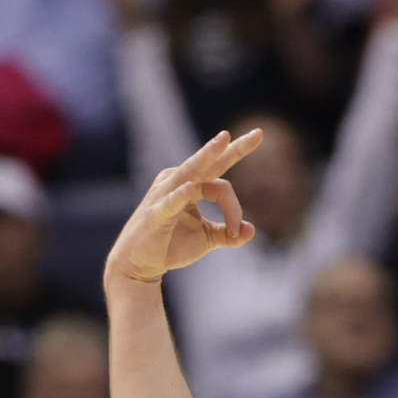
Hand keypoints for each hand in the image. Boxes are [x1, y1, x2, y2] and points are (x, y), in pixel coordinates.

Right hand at [106, 129, 263, 285]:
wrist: (139, 264)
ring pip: (190, 172)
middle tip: (258, 133)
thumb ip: (229, 233)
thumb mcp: (206, 238)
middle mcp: (179, 182)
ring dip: (206, 156)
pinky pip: (169, 202)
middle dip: (232, 148)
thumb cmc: (171, 246)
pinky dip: (179, 195)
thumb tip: (252, 230)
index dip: (234, 210)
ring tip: (224, 140)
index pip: (222, 186)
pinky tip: (190, 188)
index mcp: (192, 185)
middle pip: (209, 163)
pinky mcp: (155, 214)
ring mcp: (165, 195)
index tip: (238, 233)